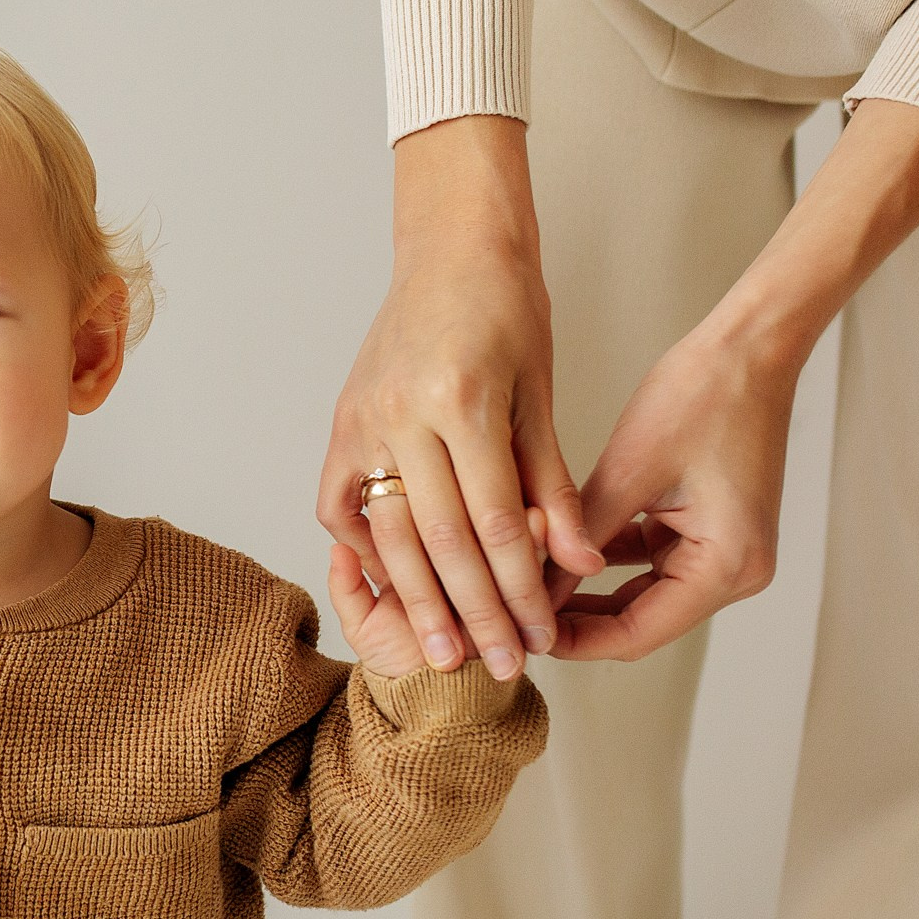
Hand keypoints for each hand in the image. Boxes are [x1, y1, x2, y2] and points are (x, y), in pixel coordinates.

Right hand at [319, 117, 602, 681]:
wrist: (450, 249)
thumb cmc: (508, 312)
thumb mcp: (542, 394)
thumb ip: (552, 482)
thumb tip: (576, 563)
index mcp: (464, 403)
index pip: (495, 523)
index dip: (519, 589)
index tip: (540, 637)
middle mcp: (403, 416)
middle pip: (440, 541)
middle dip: (473, 613)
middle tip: (496, 668)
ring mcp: (362, 422)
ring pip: (388, 534)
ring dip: (417, 601)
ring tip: (441, 654)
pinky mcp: (341, 424)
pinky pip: (342, 505)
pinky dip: (362, 549)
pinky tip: (387, 587)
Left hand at [547, 97, 918, 658]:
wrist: (751, 346)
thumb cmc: (701, 395)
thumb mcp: (626, 473)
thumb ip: (577, 536)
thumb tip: (526, 587)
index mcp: (726, 567)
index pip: (634, 634)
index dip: (569, 641)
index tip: (515, 633)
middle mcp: (736, 572)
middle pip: (637, 621)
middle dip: (571, 620)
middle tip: (506, 615)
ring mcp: (726, 552)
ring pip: (638, 594)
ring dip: (583, 590)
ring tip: (519, 587)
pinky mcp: (711, 529)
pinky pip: (648, 561)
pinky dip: (604, 558)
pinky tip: (552, 553)